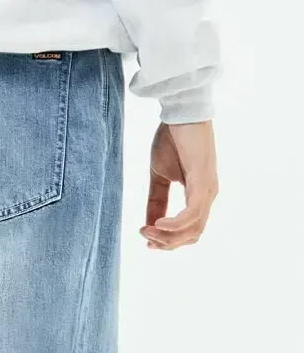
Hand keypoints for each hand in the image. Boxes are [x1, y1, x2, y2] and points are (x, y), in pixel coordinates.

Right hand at [141, 122, 218, 250]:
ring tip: (147, 230)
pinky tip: (157, 224)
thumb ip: (156, 200)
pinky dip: (175, 225)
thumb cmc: (172, 138)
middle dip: (166, 243)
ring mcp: (208, 190)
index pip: (189, 231)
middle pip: (192, 236)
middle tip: (144, 236)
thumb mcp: (159, 176)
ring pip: (193, 230)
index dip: (168, 242)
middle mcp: (208, 196)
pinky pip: (192, 214)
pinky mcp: (202, 182)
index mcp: (200, 195)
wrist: (180, 109)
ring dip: (167, 236)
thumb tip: (149, 224)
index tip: (146, 239)